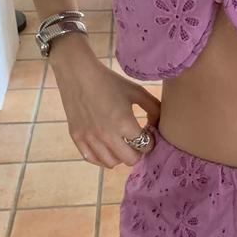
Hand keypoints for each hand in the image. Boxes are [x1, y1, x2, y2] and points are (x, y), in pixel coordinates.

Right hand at [48, 35, 160, 168]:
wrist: (78, 74)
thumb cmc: (109, 81)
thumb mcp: (136, 91)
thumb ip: (153, 108)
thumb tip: (159, 124)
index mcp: (124, 122)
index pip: (145, 146)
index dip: (150, 142)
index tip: (148, 134)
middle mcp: (107, 135)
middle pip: (130, 160)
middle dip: (138, 152)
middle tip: (137, 143)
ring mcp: (90, 138)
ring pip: (111, 163)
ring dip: (120, 156)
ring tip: (122, 145)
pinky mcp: (77, 137)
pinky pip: (91, 159)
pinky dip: (101, 158)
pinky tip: (106, 149)